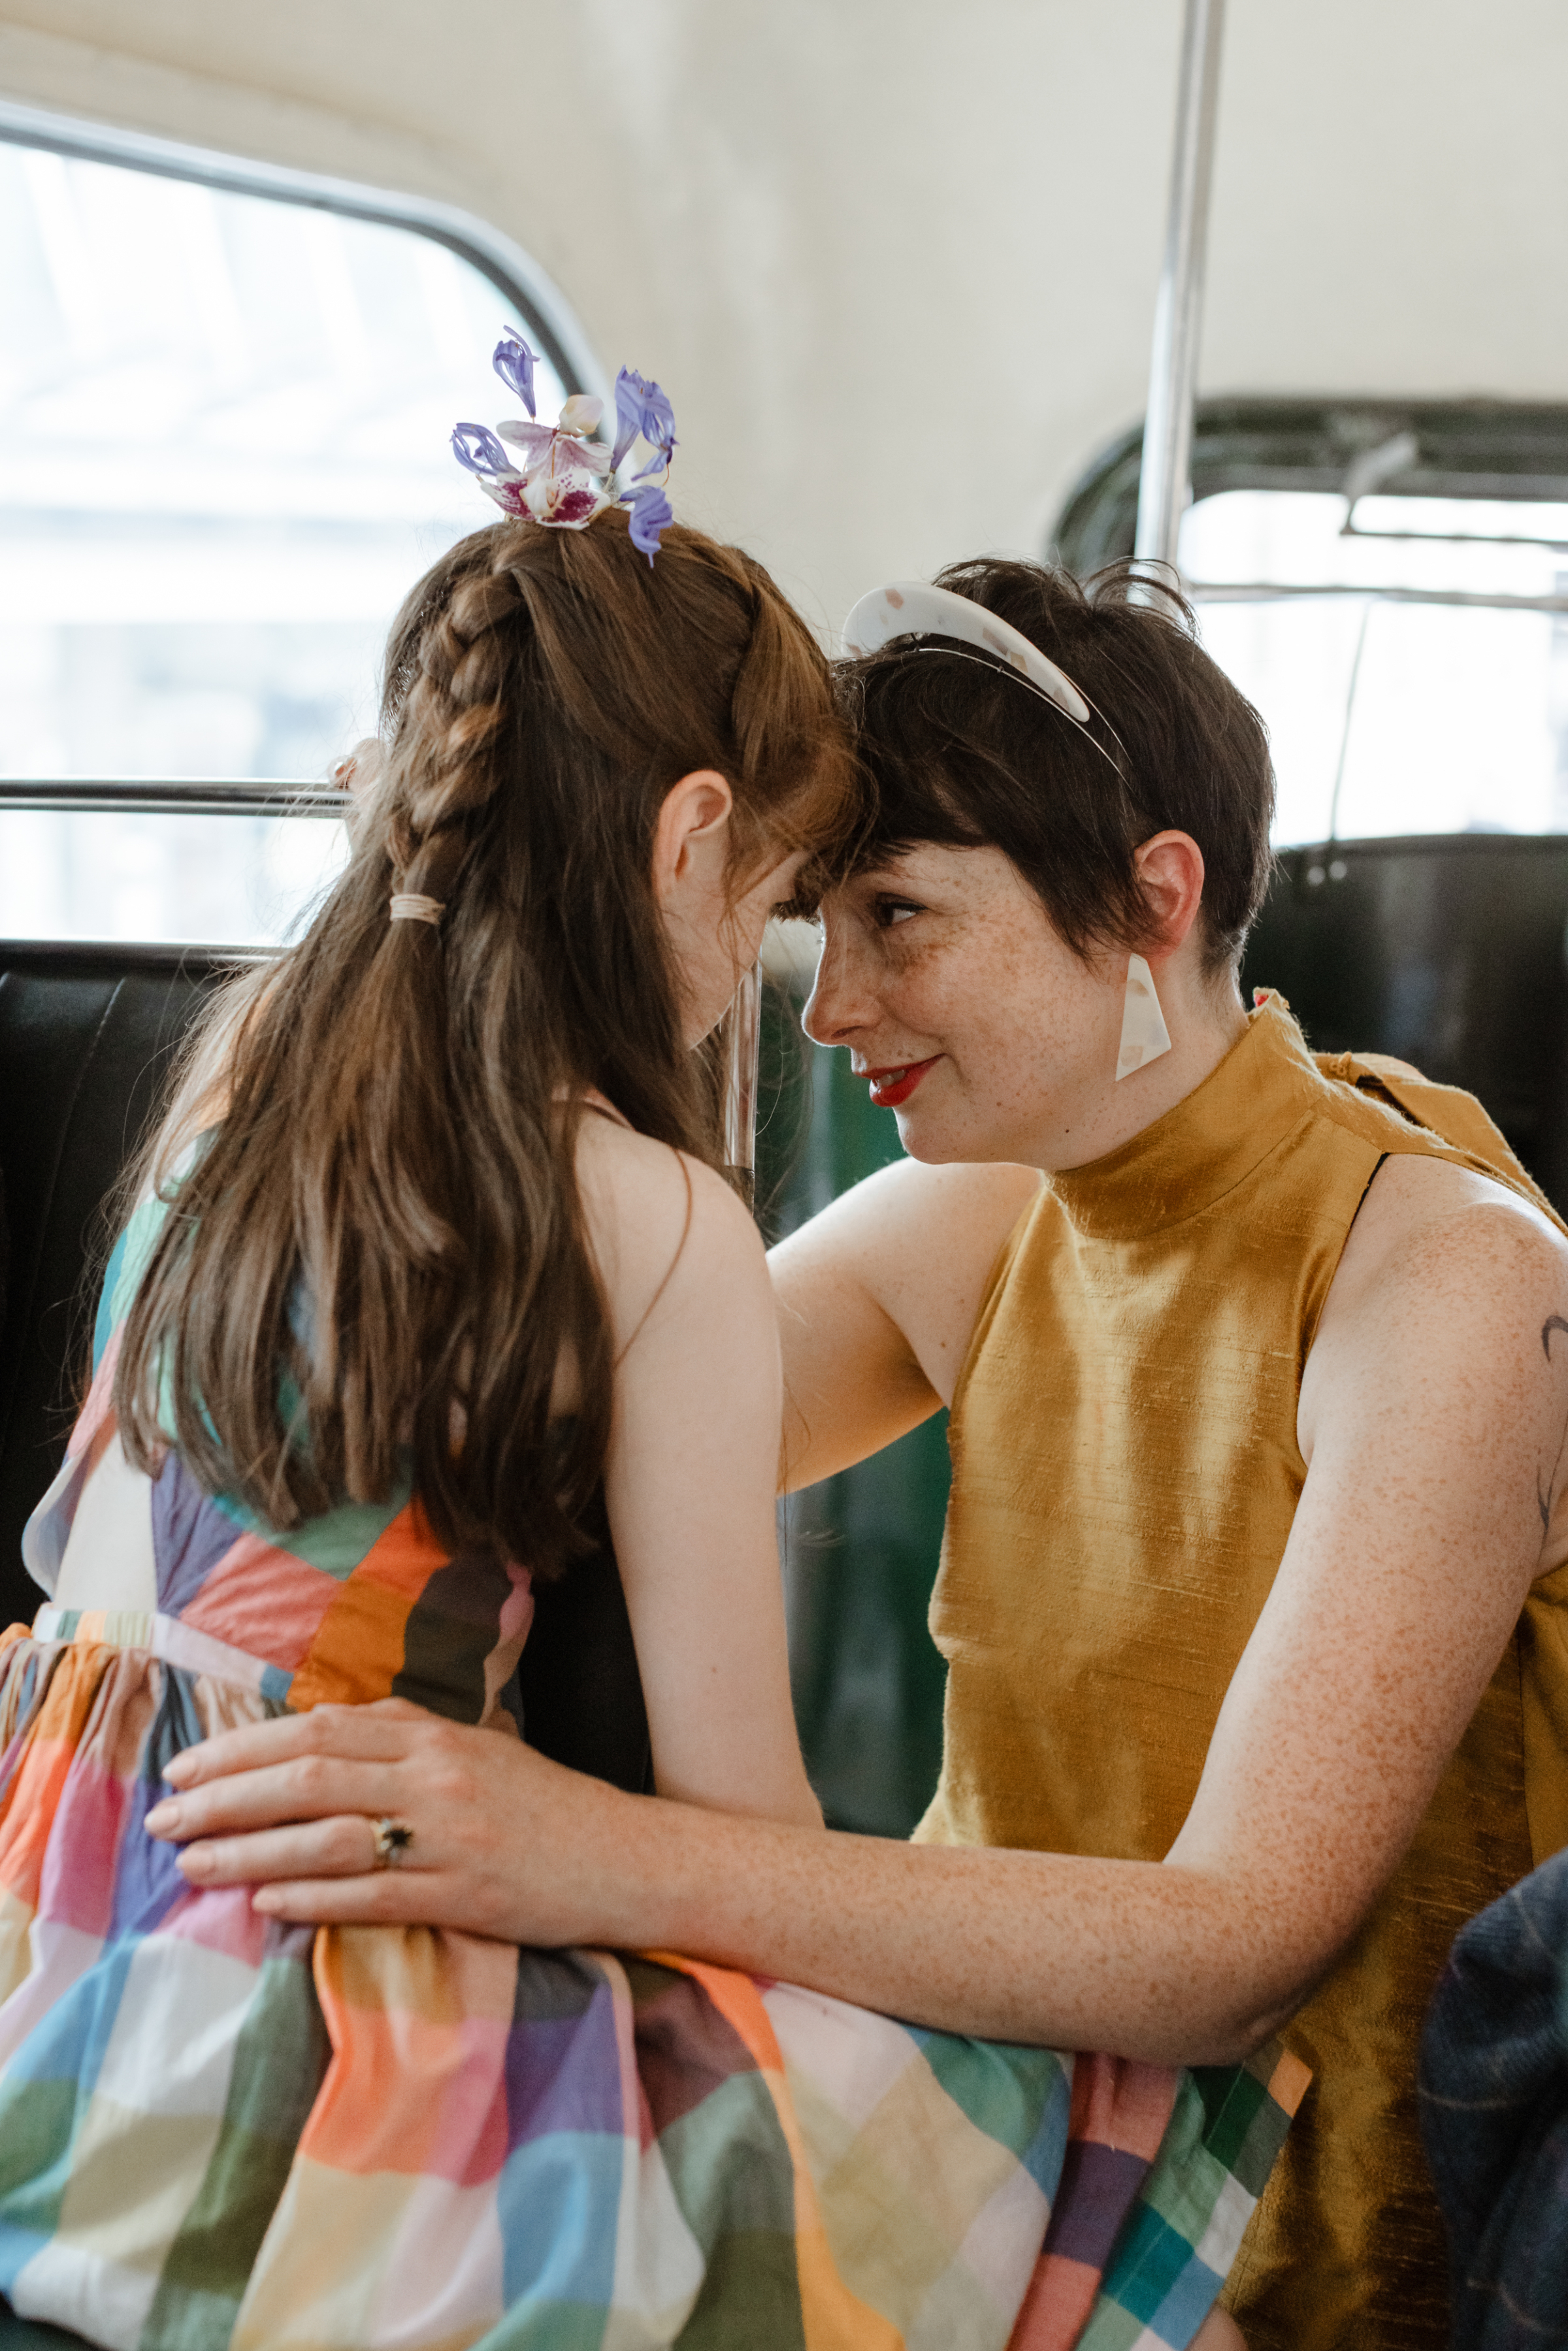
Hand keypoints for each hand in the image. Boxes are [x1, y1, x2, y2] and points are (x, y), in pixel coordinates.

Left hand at [143, 1698, 638, 1941]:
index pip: (317, 1730)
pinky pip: (371, 1894)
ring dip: (250, 1849)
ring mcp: (450, 1834)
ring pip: (328, 1834)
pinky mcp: (464, 1893)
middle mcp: (436, 1774)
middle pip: (308, 1776)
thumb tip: (319, 1732)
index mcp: (434, 1733)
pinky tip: (265, 1900)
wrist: (627, 1857)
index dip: (242, 1747)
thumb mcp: (476, 1751)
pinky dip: (311, 1895)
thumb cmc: (545, 1807)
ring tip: (193, 1864)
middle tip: (164, 1818)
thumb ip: (402, 1738)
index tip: (185, 1767)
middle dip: (225, 1796)